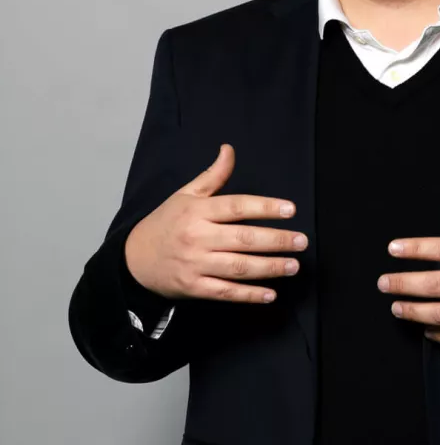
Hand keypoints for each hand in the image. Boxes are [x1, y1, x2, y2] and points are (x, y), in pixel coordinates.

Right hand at [124, 144, 307, 302]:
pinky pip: (225, 292)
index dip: (265, 207)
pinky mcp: (193, 288)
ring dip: (269, 268)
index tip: (290, 209)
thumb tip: (229, 149)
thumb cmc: (166, 222)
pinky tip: (271, 294)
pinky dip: (248, 295)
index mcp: (198, 211)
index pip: (237, 207)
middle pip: (242, 238)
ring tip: (294, 266)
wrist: (132, 259)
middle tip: (302, 241)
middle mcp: (197, 237)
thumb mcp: (186, 194)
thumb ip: (213, 175)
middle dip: (276, 241)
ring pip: (237, 267)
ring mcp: (195, 264)